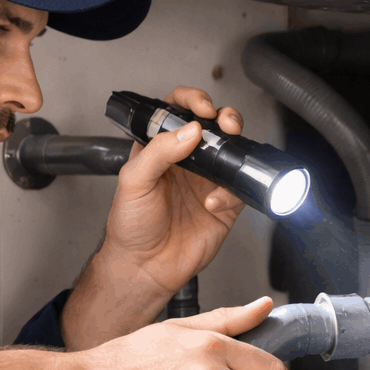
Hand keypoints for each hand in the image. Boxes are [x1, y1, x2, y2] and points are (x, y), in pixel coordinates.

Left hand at [104, 86, 245, 289]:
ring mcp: (206, 182)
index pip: (177, 111)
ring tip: (229, 149)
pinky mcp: (224, 206)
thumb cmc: (130, 227)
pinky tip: (212, 203)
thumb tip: (188, 130)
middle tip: (224, 122)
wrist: (145, 268)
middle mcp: (186, 162)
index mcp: (160, 150)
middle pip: (213, 126)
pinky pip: (238, 189)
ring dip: (235, 146)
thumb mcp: (133, 182)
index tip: (201, 107)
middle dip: (224, 118)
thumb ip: (157, 152)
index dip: (191, 101)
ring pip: (232, 152)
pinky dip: (231, 192)